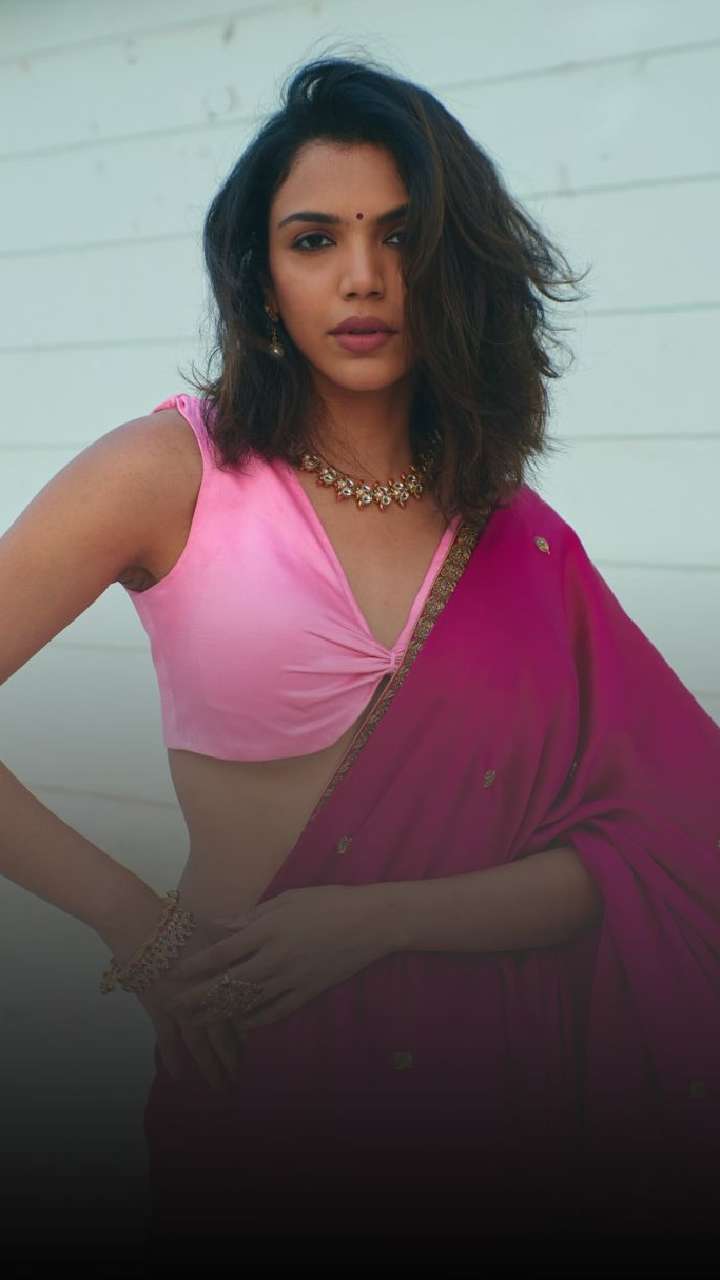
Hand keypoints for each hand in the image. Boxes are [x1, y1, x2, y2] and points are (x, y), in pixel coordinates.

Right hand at [132, 919, 249, 1090]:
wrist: (138, 921)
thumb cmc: (175, 921)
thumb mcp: (212, 928)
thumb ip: (231, 943)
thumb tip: (248, 950)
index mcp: (223, 971)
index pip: (242, 1006)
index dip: (248, 1028)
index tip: (252, 1047)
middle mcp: (207, 991)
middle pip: (224, 1029)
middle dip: (232, 1055)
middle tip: (239, 1077)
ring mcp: (182, 1002)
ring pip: (201, 1039)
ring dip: (210, 1064)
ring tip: (220, 1085)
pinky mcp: (159, 1007)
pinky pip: (168, 1038)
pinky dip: (172, 1056)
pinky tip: (179, 1075)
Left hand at [165, 884, 393, 1032]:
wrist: (371, 922)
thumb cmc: (327, 902)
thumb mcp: (286, 900)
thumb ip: (250, 916)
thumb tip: (219, 925)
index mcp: (267, 930)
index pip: (223, 952)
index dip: (197, 965)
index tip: (176, 974)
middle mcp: (275, 958)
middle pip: (229, 983)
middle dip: (199, 996)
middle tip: (176, 1007)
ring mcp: (292, 979)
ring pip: (249, 1001)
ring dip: (221, 1012)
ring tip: (199, 1021)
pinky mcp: (308, 992)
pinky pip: (277, 1011)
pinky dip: (256, 1019)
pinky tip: (241, 1025)